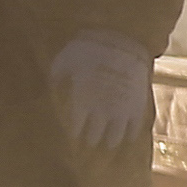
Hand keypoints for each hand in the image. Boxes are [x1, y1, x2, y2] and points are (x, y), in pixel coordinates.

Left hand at [51, 28, 155, 150]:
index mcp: (81, 101)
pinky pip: (135, 128)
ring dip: (110, 142)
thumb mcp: (62, 62)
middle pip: (94, 137)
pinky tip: (126, 138)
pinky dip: (130, 134)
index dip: (71, 135)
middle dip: (89, 142)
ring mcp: (122, 108)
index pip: (74, 128)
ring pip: (115, 137)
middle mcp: (101, 109)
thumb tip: (49, 89)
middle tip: (87, 145)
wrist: (120, 41)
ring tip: (107, 146)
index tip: (69, 138)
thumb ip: (56, 79)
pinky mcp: (138, 105)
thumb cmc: (86, 50)